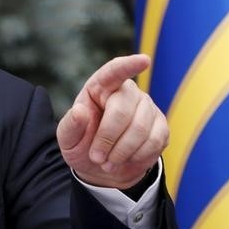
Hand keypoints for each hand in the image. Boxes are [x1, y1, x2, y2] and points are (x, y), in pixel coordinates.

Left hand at [56, 55, 167, 189]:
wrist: (103, 168)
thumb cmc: (83, 145)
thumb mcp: (68, 139)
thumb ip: (71, 126)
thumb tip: (80, 112)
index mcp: (99, 87)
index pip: (114, 71)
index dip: (128, 66)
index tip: (144, 60)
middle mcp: (126, 92)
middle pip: (122, 110)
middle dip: (108, 138)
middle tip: (97, 158)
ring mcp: (146, 108)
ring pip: (141, 128)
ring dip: (122, 152)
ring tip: (108, 163)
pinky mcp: (161, 126)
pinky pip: (155, 141)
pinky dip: (138, 157)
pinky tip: (126, 161)